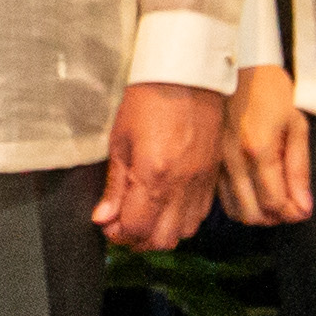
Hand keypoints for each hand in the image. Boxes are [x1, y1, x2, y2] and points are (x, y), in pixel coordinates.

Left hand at [94, 80, 225, 252]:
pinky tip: (168, 204)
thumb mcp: (120, 140)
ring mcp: (199, 183)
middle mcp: (180, 186)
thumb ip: (114, 185)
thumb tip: (103, 218)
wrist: (187, 75)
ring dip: (161, 232)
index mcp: (153, 176)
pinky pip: (199, 215)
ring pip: (183, 233)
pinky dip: (182, 220)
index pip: (136, 230)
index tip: (108, 224)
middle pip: (161, 240)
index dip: (117, 234)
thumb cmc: (148, 100)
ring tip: (145, 215)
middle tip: (123, 224)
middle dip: (138, 240)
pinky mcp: (211, 177)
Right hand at [217, 62, 312, 230]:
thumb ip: (299, 169)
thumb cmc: (270, 92)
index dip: (293, 212)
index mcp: (258, 149)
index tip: (303, 208)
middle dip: (276, 217)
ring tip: (273, 198)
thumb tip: (304, 207)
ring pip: (235, 211)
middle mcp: (233, 160)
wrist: (238, 68)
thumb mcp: (296, 125)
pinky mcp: (208, 162)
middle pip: (253, 214)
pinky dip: (240, 203)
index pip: (275, 202)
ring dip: (257, 213)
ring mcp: (217, 162)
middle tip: (289, 203)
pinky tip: (253, 190)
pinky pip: (222, 199)